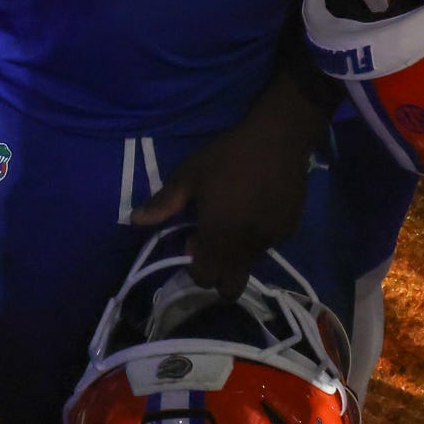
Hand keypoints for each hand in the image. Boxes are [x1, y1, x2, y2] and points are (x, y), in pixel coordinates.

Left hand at [131, 74, 328, 297]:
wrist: (278, 137)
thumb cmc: (229, 155)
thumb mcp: (190, 174)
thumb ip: (164, 202)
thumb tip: (134, 220)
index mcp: (217, 236)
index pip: (204, 278)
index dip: (196, 267)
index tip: (194, 240)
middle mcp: (245, 247)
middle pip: (230, 286)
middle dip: (219, 274)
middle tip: (214, 242)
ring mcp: (271, 241)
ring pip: (249, 266)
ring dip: (238, 254)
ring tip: (236, 218)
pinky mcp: (288, 230)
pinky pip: (268, 246)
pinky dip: (258, 238)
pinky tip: (257, 209)